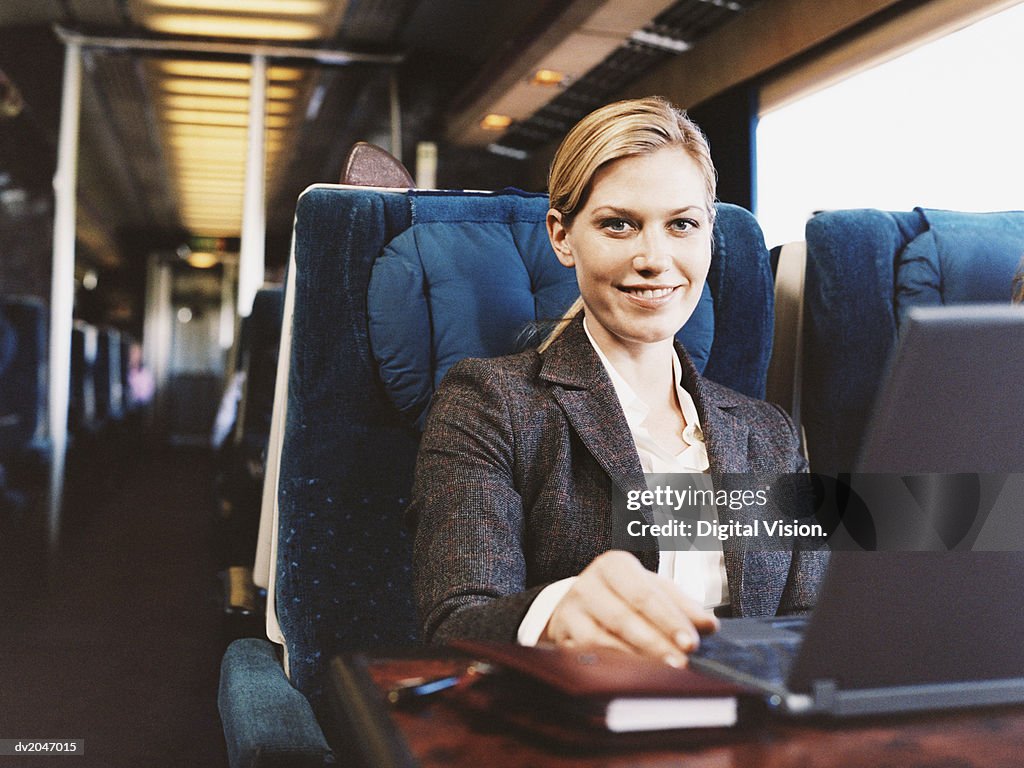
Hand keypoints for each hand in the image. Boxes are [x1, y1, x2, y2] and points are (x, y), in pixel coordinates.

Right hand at [541, 550, 718, 665]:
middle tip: (682, 664)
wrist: (580, 603)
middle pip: (623, 618)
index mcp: (614, 565)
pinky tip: (632, 678)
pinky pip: (588, 656)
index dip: (669, 620)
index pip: (644, 594)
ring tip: (662, 674)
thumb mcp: (653, 591)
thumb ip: (682, 606)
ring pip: (602, 640)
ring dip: (635, 660)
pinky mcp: (562, 635)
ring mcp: (571, 610)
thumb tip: (709, 625)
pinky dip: (611, 668)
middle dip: (655, 643)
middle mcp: (588, 584)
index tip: (692, 642)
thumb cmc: (624, 595)